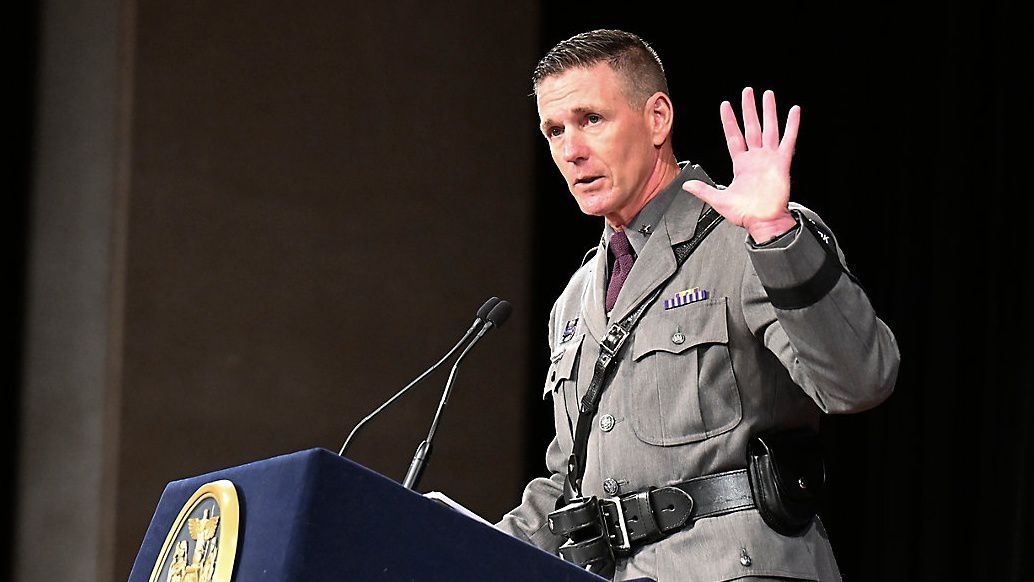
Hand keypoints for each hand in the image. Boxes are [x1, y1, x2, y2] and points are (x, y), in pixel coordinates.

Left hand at [682, 87, 799, 242]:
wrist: (763, 221)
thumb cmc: (745, 214)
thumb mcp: (718, 200)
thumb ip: (703, 191)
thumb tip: (686, 185)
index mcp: (741, 164)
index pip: (733, 136)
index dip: (729, 121)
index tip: (726, 106)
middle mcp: (755, 158)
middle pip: (751, 127)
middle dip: (749, 109)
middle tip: (748, 92)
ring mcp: (769, 159)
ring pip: (769, 129)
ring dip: (768, 112)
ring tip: (767, 95)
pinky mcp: (782, 163)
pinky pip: (788, 140)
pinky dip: (791, 126)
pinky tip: (794, 111)